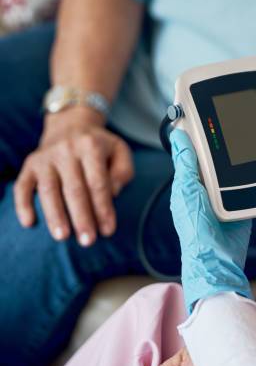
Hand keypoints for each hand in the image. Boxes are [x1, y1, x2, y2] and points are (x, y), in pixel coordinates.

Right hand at [14, 108, 133, 245]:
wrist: (71, 125)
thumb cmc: (100, 146)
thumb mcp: (120, 151)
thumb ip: (123, 172)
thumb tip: (112, 194)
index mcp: (91, 147)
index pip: (98, 183)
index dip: (103, 208)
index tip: (108, 231)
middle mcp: (66, 150)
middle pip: (74, 189)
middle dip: (81, 217)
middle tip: (88, 241)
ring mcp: (45, 158)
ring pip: (49, 190)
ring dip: (55, 215)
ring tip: (62, 237)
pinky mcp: (30, 165)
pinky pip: (22, 186)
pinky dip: (23, 204)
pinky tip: (29, 223)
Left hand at [169, 129, 251, 312]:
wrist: (219, 260)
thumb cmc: (196, 230)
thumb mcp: (188, 192)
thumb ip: (186, 165)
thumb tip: (178, 136)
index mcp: (190, 182)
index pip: (193, 150)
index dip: (197, 131)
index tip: (204, 109)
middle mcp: (207, 186)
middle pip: (215, 156)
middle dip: (222, 140)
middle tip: (233, 116)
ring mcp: (226, 195)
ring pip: (234, 167)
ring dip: (240, 154)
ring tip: (249, 131)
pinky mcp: (242, 203)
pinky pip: (248, 183)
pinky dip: (254, 172)